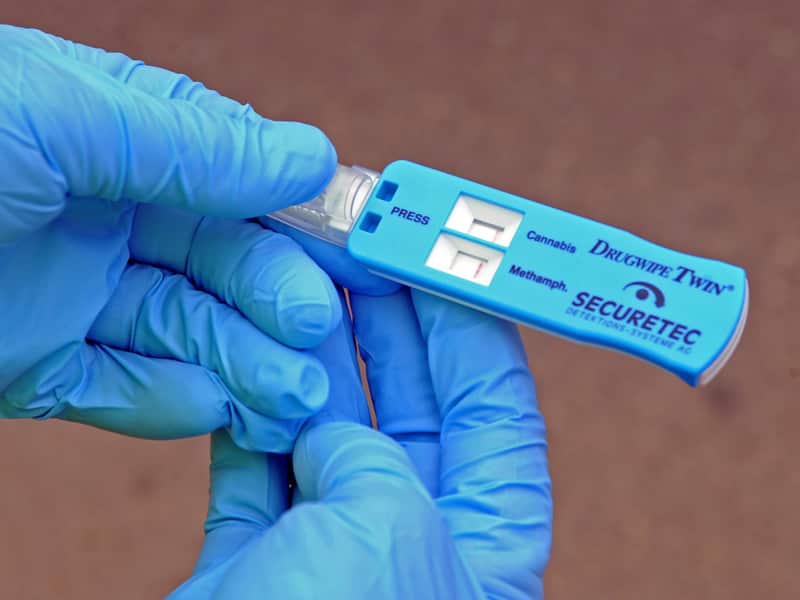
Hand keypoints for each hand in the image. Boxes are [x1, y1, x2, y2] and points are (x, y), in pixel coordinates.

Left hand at [0, 25, 341, 451]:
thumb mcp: (57, 115)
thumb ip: (190, 140)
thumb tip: (309, 155)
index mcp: (115, 138)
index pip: (237, 181)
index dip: (300, 218)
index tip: (357, 256)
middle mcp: (103, 214)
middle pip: (221, 266)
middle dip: (277, 304)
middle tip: (319, 340)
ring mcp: (71, 293)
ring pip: (184, 333)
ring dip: (243, 365)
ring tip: (290, 396)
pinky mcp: (32, 365)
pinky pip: (118, 389)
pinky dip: (167, 404)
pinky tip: (211, 408)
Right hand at [172, 288, 551, 598]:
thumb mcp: (388, 531)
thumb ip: (370, 456)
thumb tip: (323, 427)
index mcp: (484, 541)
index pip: (495, 406)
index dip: (471, 327)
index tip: (445, 261)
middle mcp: (414, 536)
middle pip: (409, 402)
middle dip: (387, 323)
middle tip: (362, 253)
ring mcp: (334, 543)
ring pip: (331, 423)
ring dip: (314, 356)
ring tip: (301, 283)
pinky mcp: (260, 557)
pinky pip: (262, 460)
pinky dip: (256, 406)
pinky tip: (254, 351)